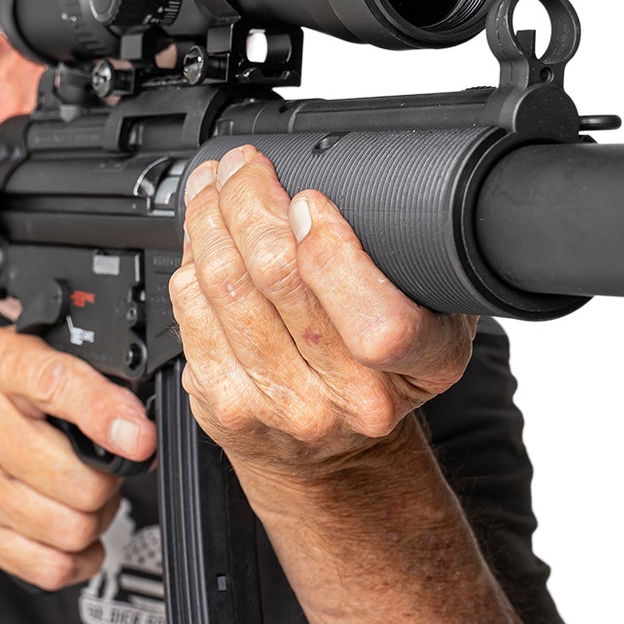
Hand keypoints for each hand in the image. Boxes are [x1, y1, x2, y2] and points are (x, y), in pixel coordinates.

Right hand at [0, 327, 156, 588]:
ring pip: (69, 527)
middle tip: (106, 470)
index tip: (139, 439)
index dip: (106, 414)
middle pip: (76, 477)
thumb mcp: (14, 356)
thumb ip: (74, 374)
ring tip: (86, 500)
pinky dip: (77, 560)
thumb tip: (136, 414)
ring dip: (95, 521)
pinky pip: (46, 566)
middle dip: (109, 481)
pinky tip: (74, 539)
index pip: (56, 384)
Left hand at [170, 145, 475, 485]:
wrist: (338, 458)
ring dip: (210, 218)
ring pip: (225, 285)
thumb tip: (323, 187)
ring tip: (214, 185)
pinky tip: (201, 235)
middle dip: (250, 199)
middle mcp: (355, 396)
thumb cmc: (380, 368)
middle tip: (244, 166)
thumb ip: (403, 262)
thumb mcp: (432, 315)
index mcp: (422, 364)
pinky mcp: (228, 407)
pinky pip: (192, 311)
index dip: (331, 248)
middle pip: (278, 276)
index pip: (377, 319)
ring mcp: (285, 406)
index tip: (307, 199)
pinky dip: (191, 259)